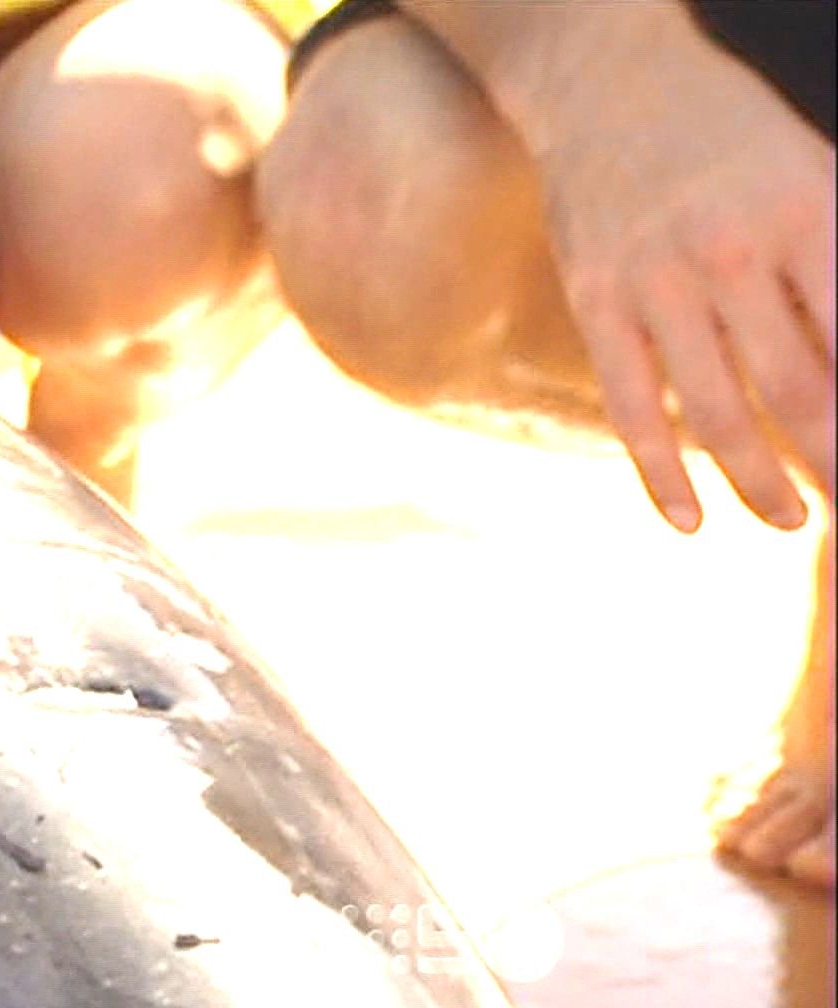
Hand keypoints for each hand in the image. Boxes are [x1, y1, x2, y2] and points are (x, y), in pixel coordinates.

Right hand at [538, 41, 834, 531]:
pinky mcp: (595, 300)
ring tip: (793, 521)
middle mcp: (731, 249)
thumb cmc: (731, 137)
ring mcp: (655, 279)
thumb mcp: (813, 177)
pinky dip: (661, 475)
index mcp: (807, 213)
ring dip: (762, 483)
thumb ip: (837, 268)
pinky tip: (689, 522)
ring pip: (719, 412)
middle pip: (800, 390)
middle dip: (836, 464)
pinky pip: (632, 407)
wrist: (607, 84)